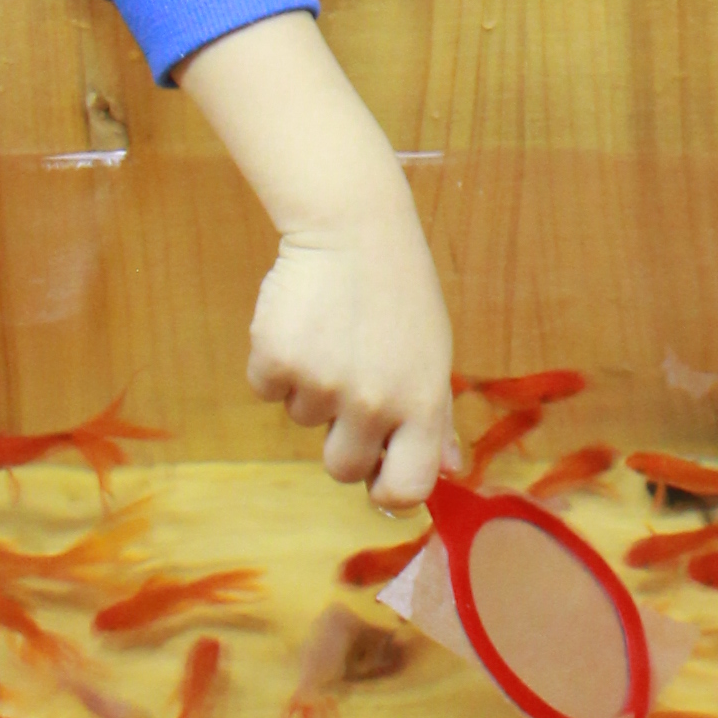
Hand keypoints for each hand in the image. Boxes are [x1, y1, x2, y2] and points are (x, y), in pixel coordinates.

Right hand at [244, 179, 456, 502]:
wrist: (352, 228)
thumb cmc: (399, 292)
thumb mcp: (433, 353)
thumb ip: (437, 418)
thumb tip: (449, 470)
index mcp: (422, 404)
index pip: (407, 488)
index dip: (389, 489)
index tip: (378, 473)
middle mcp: (374, 403)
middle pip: (342, 468)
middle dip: (341, 438)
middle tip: (349, 382)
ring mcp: (322, 384)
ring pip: (302, 421)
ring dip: (311, 387)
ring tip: (332, 335)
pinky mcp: (276, 360)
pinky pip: (268, 390)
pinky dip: (277, 364)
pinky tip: (302, 324)